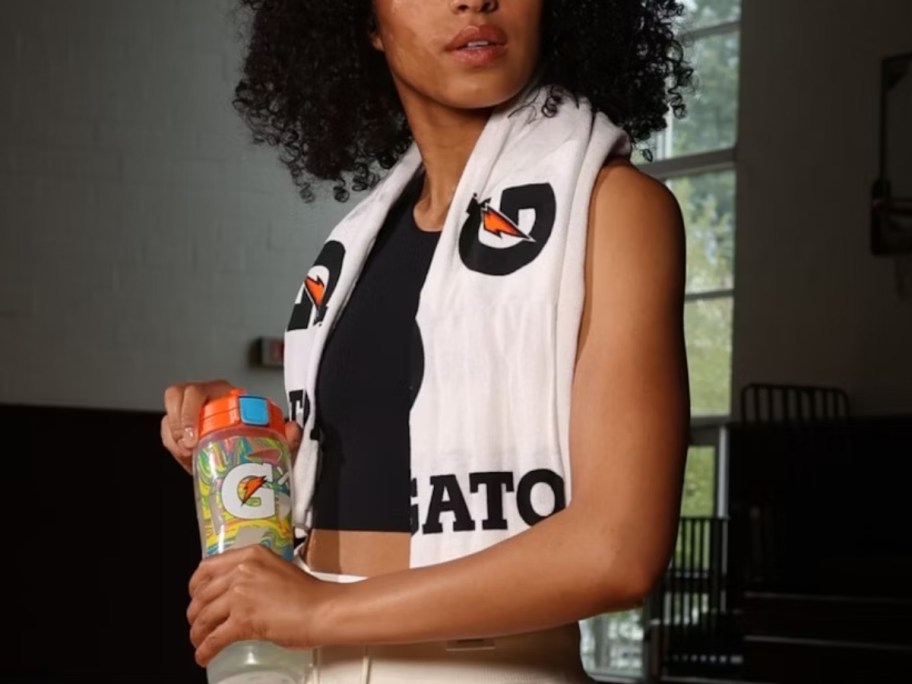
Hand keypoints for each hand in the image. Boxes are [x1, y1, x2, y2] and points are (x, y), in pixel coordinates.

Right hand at [161, 380, 303, 473]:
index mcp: (225, 394)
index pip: (199, 390)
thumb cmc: (260, 437)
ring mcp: (190, 414)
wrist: (249, 452)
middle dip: (180, 423)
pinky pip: (167, 434)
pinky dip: (174, 447)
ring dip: (175, 438)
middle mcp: (205, 399)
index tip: (196, 438)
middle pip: (176, 396)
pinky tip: (189, 458)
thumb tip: (293, 430)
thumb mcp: (273, 439)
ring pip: (169, 416)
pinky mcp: (182, 430)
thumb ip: (286, 436)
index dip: (191, 411)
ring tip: (191, 455)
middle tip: (190, 446)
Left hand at [187, 545, 333, 665]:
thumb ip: (252, 575)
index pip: (207, 567)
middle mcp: (242, 571)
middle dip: (195, 614)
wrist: (323, 609)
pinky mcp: (243, 620)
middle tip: (197, 624)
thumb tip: (235, 591)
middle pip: (202, 594)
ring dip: (197, 633)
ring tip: (199, 642)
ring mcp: (241, 595)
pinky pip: (214, 638)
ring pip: (204, 617)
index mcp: (250, 555)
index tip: (195, 595)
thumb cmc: (308, 594)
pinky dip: (205, 650)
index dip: (195, 585)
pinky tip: (204, 656)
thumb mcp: (276, 569)